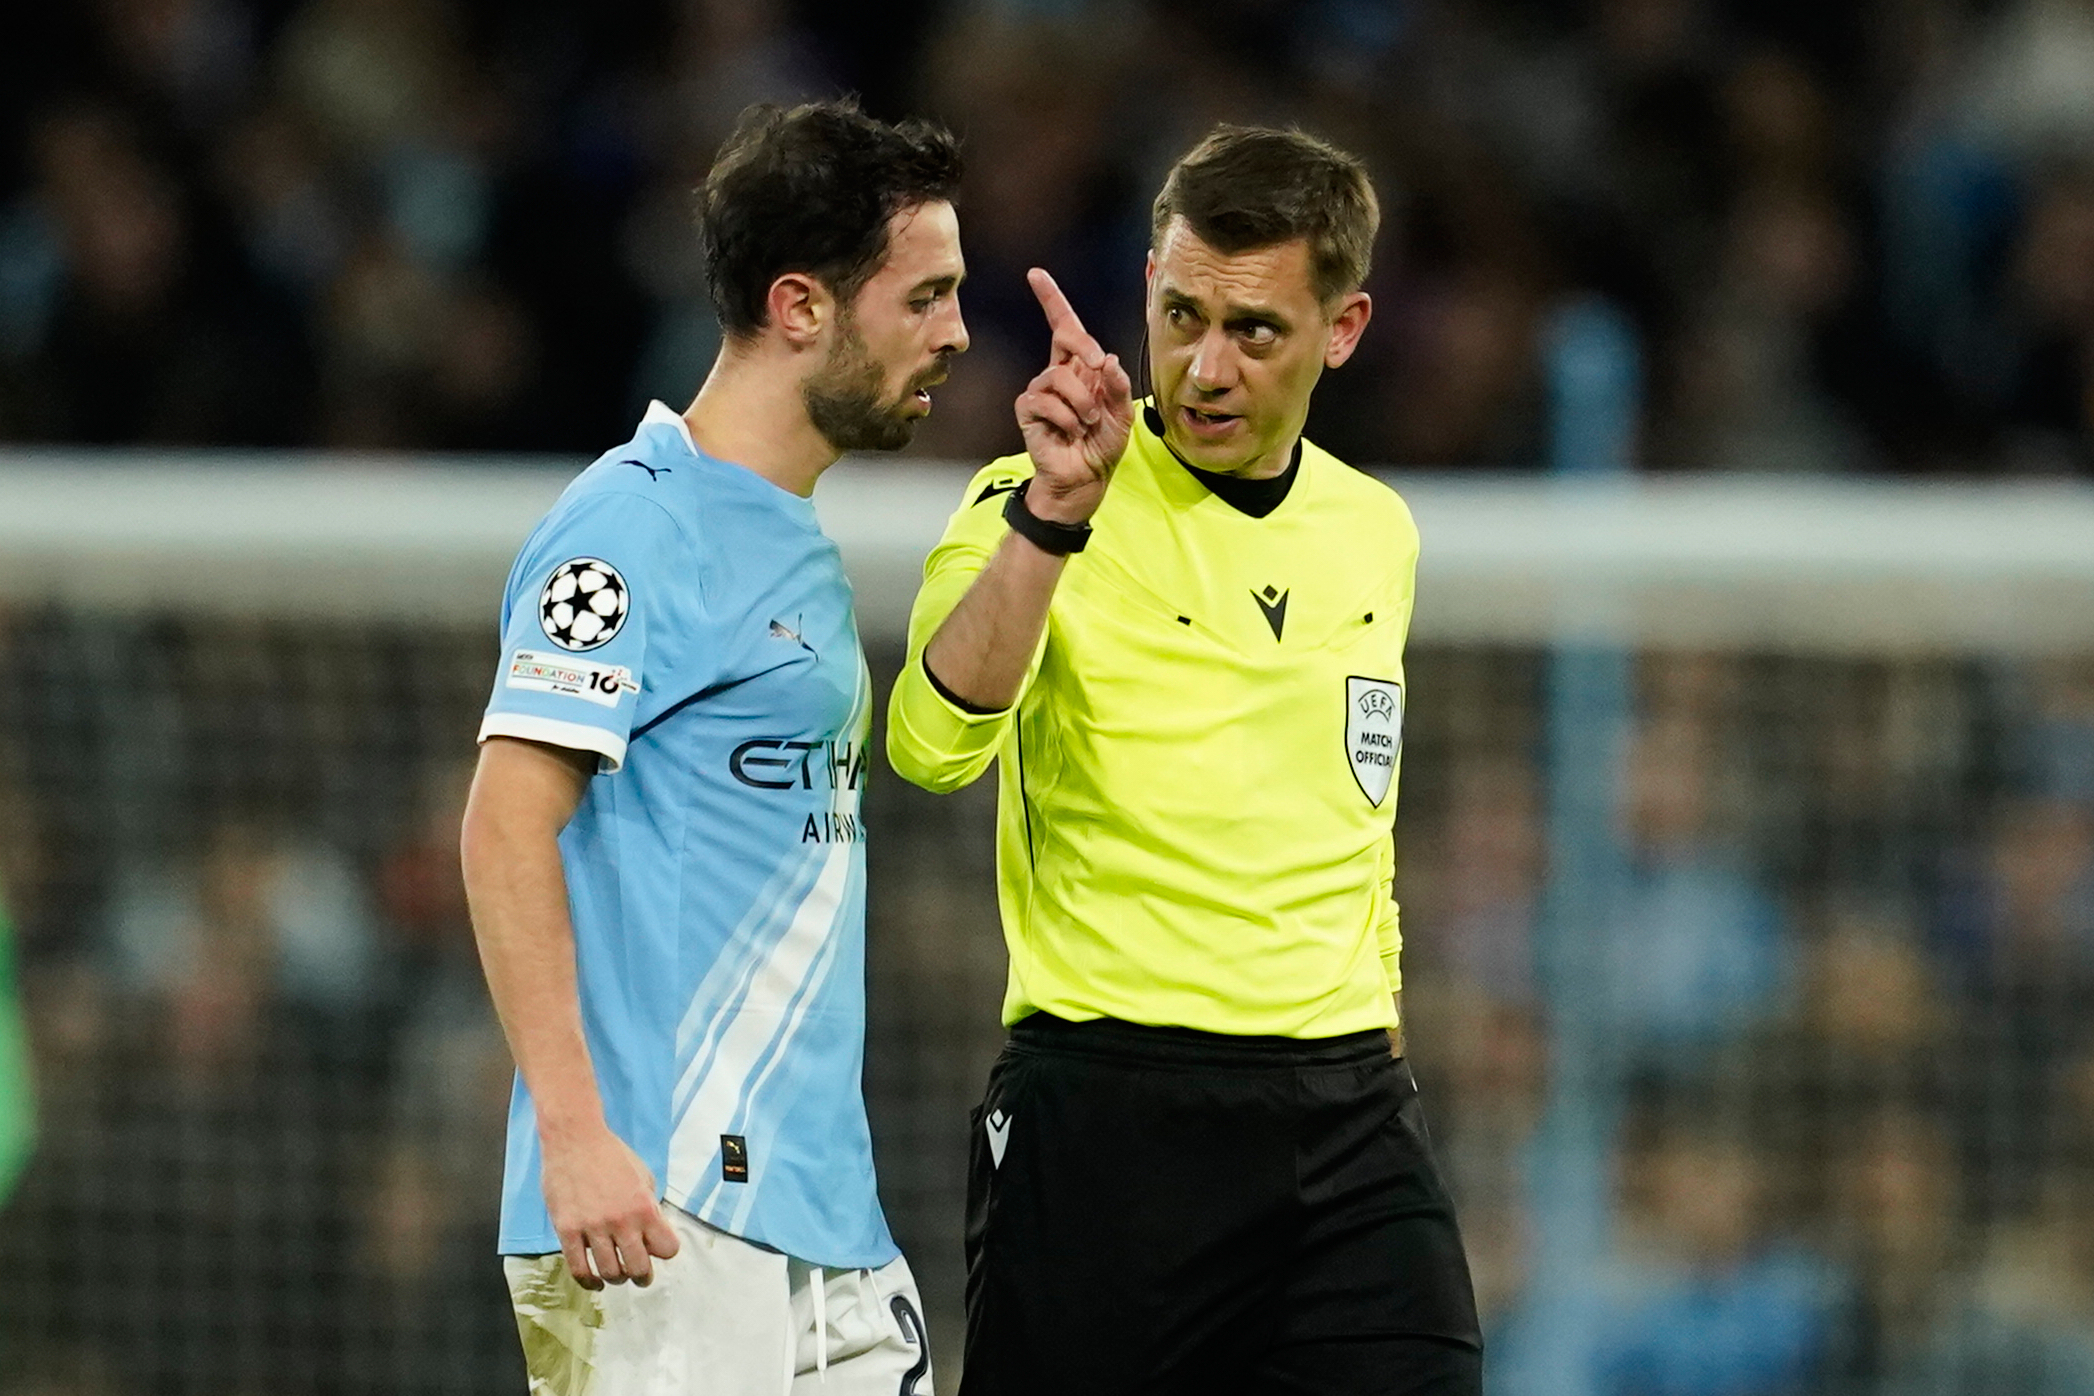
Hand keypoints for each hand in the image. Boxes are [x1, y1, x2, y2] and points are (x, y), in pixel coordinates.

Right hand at [541, 1124, 680, 1288]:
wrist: (574, 1139)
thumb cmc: (611, 1154)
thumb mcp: (644, 1176)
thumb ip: (650, 1206)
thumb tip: (653, 1233)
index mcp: (645, 1207)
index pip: (667, 1249)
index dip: (663, 1251)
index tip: (657, 1249)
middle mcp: (621, 1221)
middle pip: (639, 1268)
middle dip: (642, 1276)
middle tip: (640, 1276)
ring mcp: (593, 1228)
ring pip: (610, 1273)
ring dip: (617, 1279)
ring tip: (617, 1275)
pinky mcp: (567, 1230)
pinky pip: (579, 1268)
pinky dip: (588, 1281)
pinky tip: (594, 1282)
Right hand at [1015, 268, 1133, 525]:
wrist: (1085, 480)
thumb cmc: (1102, 446)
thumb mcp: (1122, 414)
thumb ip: (1118, 386)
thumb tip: (1108, 359)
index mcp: (1081, 369)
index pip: (1064, 328)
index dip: (1051, 300)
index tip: (1035, 274)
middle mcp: (1059, 374)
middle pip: (1065, 336)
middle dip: (1084, 347)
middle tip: (1100, 367)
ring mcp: (1040, 391)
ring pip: (1059, 375)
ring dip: (1082, 401)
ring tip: (1087, 423)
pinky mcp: (1028, 410)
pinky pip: (1045, 400)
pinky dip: (1065, 418)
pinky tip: (1070, 433)